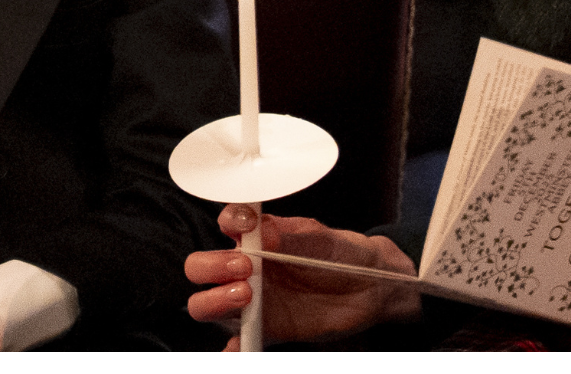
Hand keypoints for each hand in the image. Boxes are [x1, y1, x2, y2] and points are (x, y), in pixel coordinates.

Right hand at [185, 204, 421, 348]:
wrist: (369, 287)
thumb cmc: (342, 255)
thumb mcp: (321, 238)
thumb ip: (292, 235)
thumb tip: (264, 231)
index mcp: (258, 238)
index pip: (226, 224)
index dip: (229, 222)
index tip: (247, 225)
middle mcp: (246, 268)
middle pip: (200, 267)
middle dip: (212, 266)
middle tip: (245, 267)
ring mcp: (251, 300)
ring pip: (206, 304)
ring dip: (214, 300)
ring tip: (246, 295)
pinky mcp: (264, 329)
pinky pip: (238, 342)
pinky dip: (233, 347)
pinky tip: (241, 344)